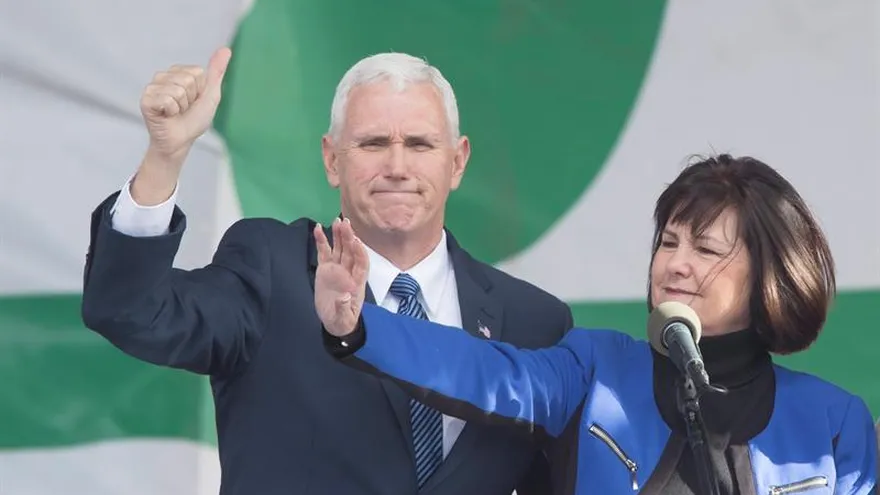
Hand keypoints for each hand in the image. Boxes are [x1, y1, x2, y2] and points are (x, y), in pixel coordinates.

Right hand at [131, 47, 230, 204]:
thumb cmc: (195, 119)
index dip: (200, 91)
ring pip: (178, 90)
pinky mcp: (146, 99)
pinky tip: (166, 115)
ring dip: (181, 107)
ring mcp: (153, 87)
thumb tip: (226, 49)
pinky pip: (166, 100)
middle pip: (188, 80)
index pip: (197, 72)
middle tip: (184, 109)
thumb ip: (216, 72)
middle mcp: (164, 76)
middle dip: (191, 99)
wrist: (181, 140)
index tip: (194, 101)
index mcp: (180, 72)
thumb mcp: (211, 94)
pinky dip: (172, 112)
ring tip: (176, 113)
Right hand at [314, 218, 368, 336]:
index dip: (360, 252)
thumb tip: (345, 297)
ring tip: (337, 220)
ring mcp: (336, 269)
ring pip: (339, 248)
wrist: (334, 322)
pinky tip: (318, 228)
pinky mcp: (325, 269)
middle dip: (349, 237)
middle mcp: (348, 272)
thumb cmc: (343, 320)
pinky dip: (322, 241)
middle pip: (350, 251)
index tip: (356, 241)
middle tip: (345, 223)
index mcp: (357, 282)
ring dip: (338, 235)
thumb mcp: (344, 318)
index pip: (362, 263)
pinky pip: (324, 252)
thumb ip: (344, 308)